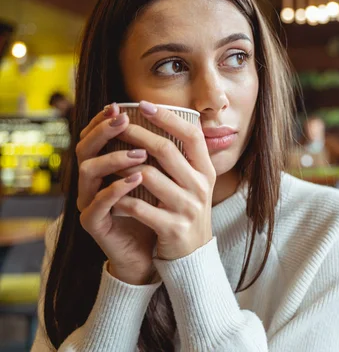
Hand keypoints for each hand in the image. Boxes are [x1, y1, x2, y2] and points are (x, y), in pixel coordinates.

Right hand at [76, 103, 156, 284]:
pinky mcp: (93, 223)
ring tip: (139, 154)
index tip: (122, 106)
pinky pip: (97, 203)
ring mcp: (89, 201)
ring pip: (87, 171)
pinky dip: (116, 189)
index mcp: (104, 167)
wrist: (151, 253)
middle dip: (104, 130)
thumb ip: (161, 155)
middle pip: (84, 147)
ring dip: (113, 158)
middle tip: (123, 120)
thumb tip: (181, 120)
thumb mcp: (162, 179)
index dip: (104, 120)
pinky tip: (136, 179)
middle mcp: (91, 182)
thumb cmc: (157, 211)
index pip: (95, 135)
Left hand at [113, 101, 215, 260]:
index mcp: (206, 171)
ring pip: (147, 176)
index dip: (168, 117)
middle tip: (117, 125)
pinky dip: (119, 198)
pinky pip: (138, 206)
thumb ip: (183, 159)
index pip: (192, 135)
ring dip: (122, 166)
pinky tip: (108, 194)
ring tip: (107, 160)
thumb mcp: (194, 184)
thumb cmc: (186, 213)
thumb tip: (163, 124)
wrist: (192, 256)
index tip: (144, 104)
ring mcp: (187, 207)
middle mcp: (200, 186)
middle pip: (166, 150)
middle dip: (137, 134)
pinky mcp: (172, 227)